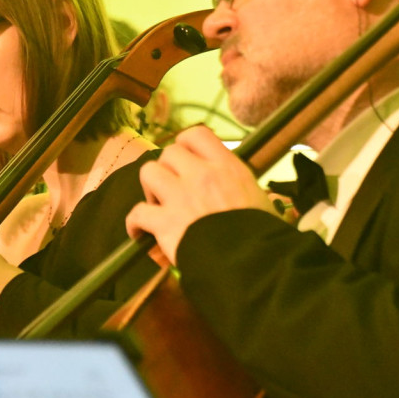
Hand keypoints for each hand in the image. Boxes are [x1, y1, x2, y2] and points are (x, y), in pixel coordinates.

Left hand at [126, 125, 273, 266]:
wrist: (252, 263)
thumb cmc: (264, 234)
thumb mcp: (261, 199)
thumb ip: (241, 187)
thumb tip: (238, 191)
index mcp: (226, 167)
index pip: (196, 134)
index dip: (186, 145)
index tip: (187, 160)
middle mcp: (200, 175)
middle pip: (169, 152)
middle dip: (168, 168)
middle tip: (173, 188)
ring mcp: (180, 197)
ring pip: (148, 172)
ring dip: (150, 187)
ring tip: (158, 204)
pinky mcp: (164, 222)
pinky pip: (137, 213)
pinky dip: (135, 223)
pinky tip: (139, 232)